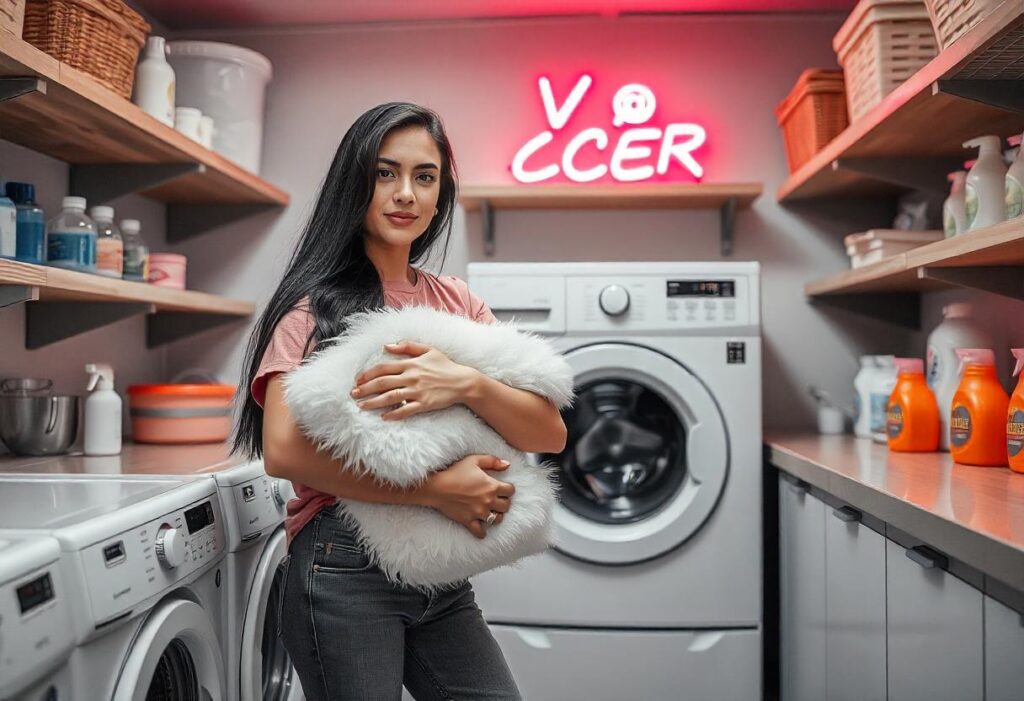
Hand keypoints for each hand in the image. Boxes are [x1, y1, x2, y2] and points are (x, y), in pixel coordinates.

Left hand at [352, 340, 478, 419]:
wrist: (463, 382)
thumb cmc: (445, 365)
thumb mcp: (428, 349)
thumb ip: (407, 346)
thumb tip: (387, 345)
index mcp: (411, 364)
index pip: (384, 368)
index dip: (368, 374)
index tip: (357, 380)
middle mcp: (412, 377)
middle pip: (383, 383)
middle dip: (366, 389)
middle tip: (353, 394)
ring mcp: (418, 391)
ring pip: (391, 397)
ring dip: (374, 402)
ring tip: (361, 406)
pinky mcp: (425, 404)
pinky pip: (406, 410)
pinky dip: (394, 414)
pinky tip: (383, 417)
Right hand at [415, 454, 514, 538]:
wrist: (437, 487)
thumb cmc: (455, 472)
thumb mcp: (474, 460)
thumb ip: (492, 461)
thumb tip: (507, 465)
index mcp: (492, 486)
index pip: (510, 491)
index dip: (508, 489)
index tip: (502, 488)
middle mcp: (488, 501)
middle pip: (506, 506)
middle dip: (503, 502)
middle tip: (497, 500)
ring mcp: (479, 512)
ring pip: (497, 519)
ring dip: (496, 516)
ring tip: (491, 512)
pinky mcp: (469, 521)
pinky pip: (480, 532)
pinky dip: (482, 532)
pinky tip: (482, 529)